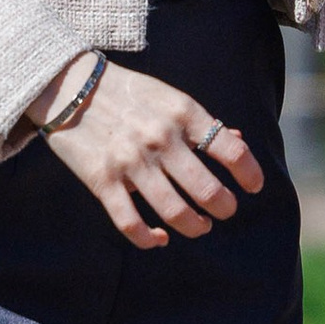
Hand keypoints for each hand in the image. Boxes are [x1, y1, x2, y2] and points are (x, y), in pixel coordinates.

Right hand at [32, 56, 264, 249]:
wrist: (70, 85)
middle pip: (207, 189)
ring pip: (174, 211)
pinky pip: (131, 223)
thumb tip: (238, 143)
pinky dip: (150, 239)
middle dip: (224, 208)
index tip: (254, 187)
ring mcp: (130, 162)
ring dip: (195, 226)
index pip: (231, 151)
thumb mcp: (170, 97)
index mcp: (182, 113)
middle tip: (225, 211)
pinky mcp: (102, 180)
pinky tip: (160, 238)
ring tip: (201, 226)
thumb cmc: (129, 94)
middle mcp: (160, 138)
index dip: (250, 174)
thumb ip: (203, 123)